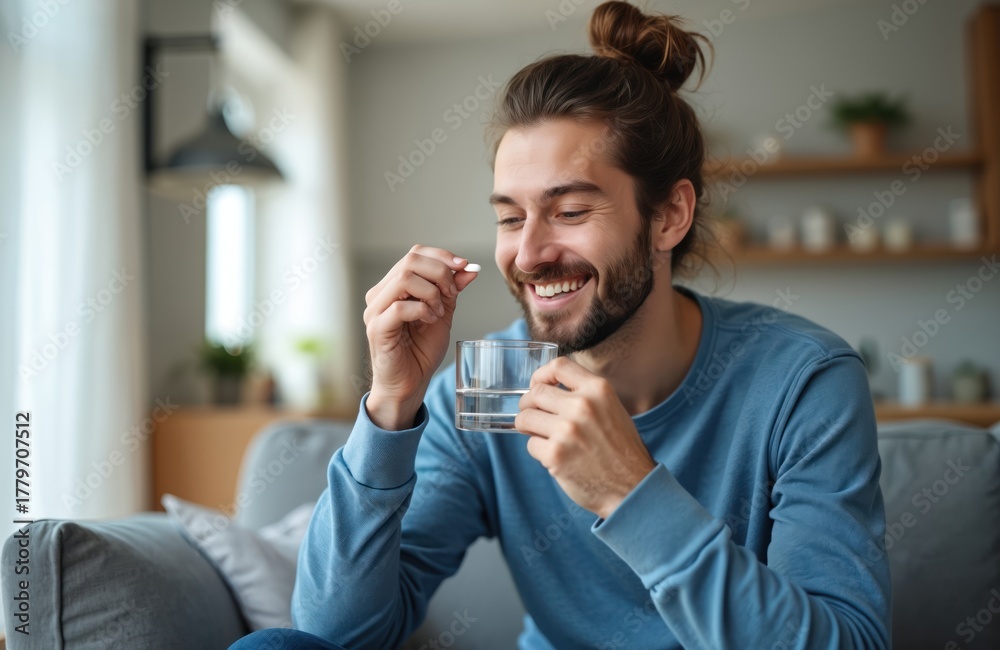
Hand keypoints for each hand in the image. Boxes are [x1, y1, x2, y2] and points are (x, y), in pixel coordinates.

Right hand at [363, 245, 477, 428]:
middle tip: (452, 293)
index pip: (414, 254)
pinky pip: (401, 307)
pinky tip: (430, 321)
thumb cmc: (421, 351)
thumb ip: (451, 290)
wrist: (409, 384)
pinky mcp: (377, 328)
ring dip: (432, 292)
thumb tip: (468, 268)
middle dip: (440, 273)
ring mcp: (376, 311)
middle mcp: (380, 294)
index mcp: (393, 287)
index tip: (464, 267)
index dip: (441, 256)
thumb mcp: (443, 313)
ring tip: (440, 311)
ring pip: (405, 279)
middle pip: (410, 261)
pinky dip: (423, 310)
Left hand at [515, 357, 656, 518]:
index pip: (558, 366)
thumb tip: (545, 388)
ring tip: (542, 436)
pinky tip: (555, 456)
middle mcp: (582, 406)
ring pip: (525, 418)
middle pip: (535, 393)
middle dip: (529, 405)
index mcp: (598, 390)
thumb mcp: (612, 409)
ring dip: (528, 428)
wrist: (633, 487)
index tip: (537, 386)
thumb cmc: (621, 450)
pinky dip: (538, 451)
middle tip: (534, 417)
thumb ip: (584, 395)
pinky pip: (530, 444)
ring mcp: (567, 430)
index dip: (541, 375)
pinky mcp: (555, 454)